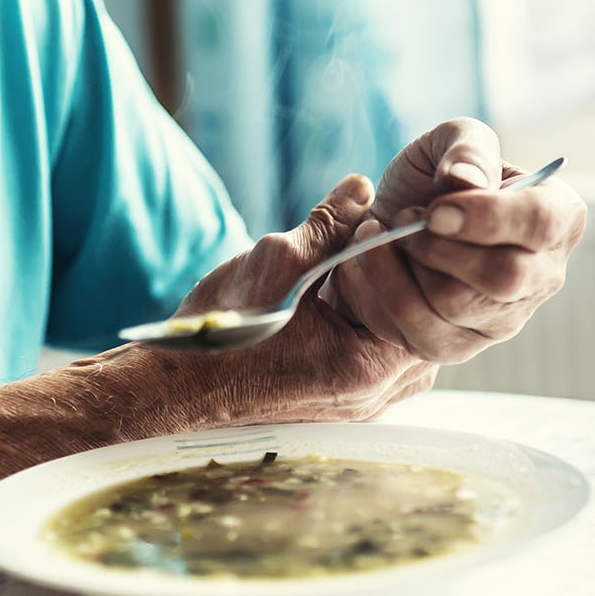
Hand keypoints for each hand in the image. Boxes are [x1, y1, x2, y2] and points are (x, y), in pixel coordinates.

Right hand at [160, 174, 435, 422]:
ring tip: (344, 275)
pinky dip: (360, 329)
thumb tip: (362, 186)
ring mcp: (355, 409)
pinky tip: (330, 304)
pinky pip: (371, 362)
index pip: (421, 301)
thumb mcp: (278, 263)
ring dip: (376, 305)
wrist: (173, 391)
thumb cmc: (222, 332)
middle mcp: (371, 398)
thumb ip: (329, 224)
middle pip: (413, 325)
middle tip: (364, 250)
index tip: (372, 230)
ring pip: (393, 343)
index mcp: (368, 368)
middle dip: (391, 281)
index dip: (399, 258)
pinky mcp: (336, 409)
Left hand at [328, 117, 586, 363]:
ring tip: (384, 233)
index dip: (486, 217)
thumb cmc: (433, 178)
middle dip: (440, 246)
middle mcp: (543, 276)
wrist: (392, 221)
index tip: (435, 209)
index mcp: (558, 216)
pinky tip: (370, 260)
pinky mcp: (460, 347)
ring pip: (456, 306)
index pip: (541, 224)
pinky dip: (382, 292)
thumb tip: (467, 179)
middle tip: (406, 218)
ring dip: (404, 264)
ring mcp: (505, 319)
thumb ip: (467, 148)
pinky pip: (419, 334)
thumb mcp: (450, 142)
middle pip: (504, 277)